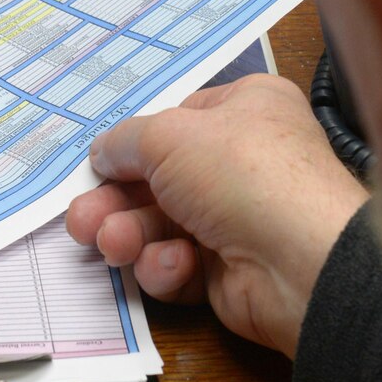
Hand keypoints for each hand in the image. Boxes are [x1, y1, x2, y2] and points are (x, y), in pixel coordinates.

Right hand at [66, 74, 367, 356]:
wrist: (301, 262)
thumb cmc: (242, 174)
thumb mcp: (168, 136)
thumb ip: (124, 141)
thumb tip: (102, 153)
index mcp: (244, 110)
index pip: (175, 121)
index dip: (134, 144)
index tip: (98, 164)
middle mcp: (241, 163)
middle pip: (155, 180)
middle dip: (113, 202)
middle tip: (81, 220)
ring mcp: (235, 219)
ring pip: (158, 226)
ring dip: (129, 236)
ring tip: (114, 244)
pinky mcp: (227, 271)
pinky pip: (178, 265)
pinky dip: (167, 267)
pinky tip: (176, 264)